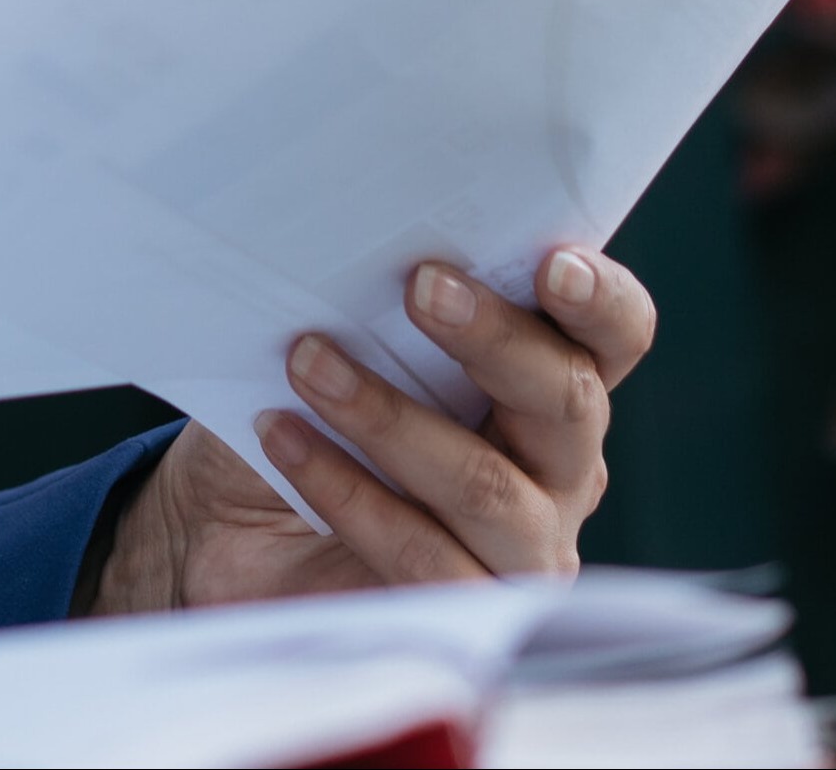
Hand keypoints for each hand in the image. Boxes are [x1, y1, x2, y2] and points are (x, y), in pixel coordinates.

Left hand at [88, 246, 655, 612]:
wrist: (224, 526)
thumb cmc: (300, 410)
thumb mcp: (331, 338)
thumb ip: (366, 295)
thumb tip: (346, 223)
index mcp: (543, 384)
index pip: (611, 336)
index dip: (600, 300)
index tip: (554, 263)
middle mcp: (557, 469)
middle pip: (567, 402)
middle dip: (495, 339)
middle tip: (421, 287)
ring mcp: (520, 550)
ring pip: (488, 487)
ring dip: (392, 417)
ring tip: (308, 363)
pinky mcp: (464, 613)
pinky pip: (424, 559)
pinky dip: (349, 492)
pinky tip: (285, 440)